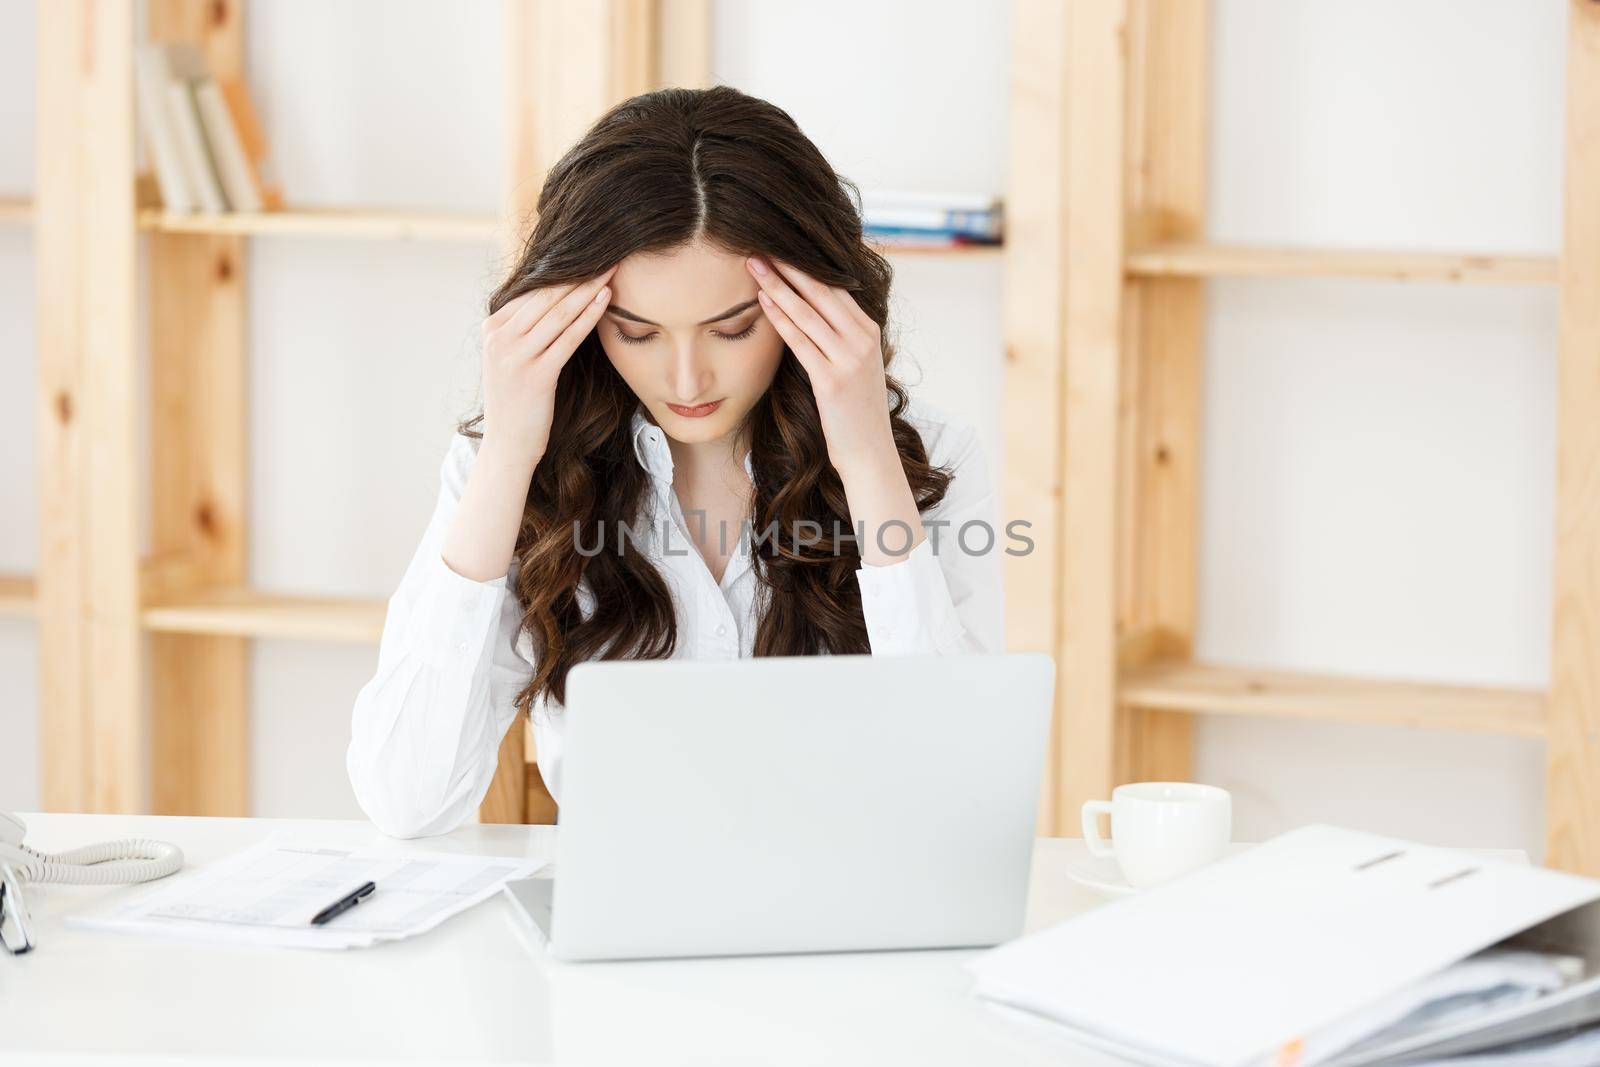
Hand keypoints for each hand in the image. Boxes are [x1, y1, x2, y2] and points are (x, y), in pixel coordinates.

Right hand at [479, 265, 616, 463]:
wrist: (508, 446)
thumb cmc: (518, 403)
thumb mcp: (512, 360)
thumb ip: (526, 330)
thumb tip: (555, 300)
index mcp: (492, 329)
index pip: (532, 292)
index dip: (563, 273)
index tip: (589, 257)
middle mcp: (499, 338)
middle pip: (546, 297)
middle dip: (578, 274)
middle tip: (606, 254)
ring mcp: (515, 356)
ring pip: (558, 313)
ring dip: (588, 288)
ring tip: (610, 270)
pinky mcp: (535, 374)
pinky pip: (568, 337)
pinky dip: (589, 315)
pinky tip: (606, 299)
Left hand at [745, 255, 897, 479]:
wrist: (869, 452)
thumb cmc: (854, 411)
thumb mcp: (855, 365)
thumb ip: (838, 336)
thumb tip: (808, 310)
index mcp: (868, 330)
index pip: (835, 286)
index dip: (805, 264)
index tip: (780, 245)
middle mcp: (863, 339)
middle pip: (822, 291)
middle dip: (789, 265)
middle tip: (762, 243)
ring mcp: (850, 359)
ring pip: (808, 312)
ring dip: (777, 285)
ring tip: (754, 264)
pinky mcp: (833, 380)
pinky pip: (801, 342)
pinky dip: (780, 319)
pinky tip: (762, 301)